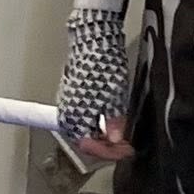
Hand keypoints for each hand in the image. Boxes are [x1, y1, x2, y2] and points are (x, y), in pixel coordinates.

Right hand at [57, 0, 133, 162]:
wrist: (93, 41)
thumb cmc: (103, 66)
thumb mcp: (116, 96)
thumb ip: (115, 121)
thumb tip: (116, 139)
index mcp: (74, 117)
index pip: (89, 146)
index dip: (109, 153)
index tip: (127, 151)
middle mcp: (67, 114)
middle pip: (85, 141)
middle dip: (106, 147)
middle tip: (126, 147)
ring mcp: (69, 105)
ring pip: (84, 131)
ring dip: (102, 138)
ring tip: (121, 138)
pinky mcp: (74, 97)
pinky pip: (84, 119)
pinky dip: (98, 126)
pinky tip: (111, 124)